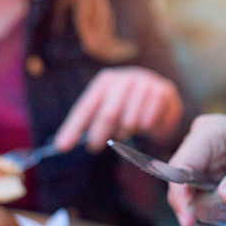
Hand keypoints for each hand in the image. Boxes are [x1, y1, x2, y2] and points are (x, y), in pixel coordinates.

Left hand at [54, 66, 182, 151]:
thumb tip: (61, 145)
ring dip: (127, 133)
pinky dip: (146, 132)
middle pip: (109, 114)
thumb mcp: (103, 109)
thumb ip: (84, 124)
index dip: (74, 128)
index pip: (86, 107)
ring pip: (131, 121)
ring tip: (127, 131)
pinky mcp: (165, 92)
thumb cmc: (124, 105)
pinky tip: (147, 128)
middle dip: (100, 135)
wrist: (158, 92)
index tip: (62, 147)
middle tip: (94, 147)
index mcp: (105, 80)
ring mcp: (146, 83)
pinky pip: (151, 122)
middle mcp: (125, 78)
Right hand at [166, 114, 225, 225]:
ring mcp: (202, 166)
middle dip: (191, 206)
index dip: (180, 194)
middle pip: (179, 184)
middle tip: (204, 224)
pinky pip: (201, 204)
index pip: (182, 165)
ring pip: (188, 198)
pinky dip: (212, 213)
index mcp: (210, 133)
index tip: (188, 219)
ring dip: (206, 211)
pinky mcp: (208, 183)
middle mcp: (199, 148)